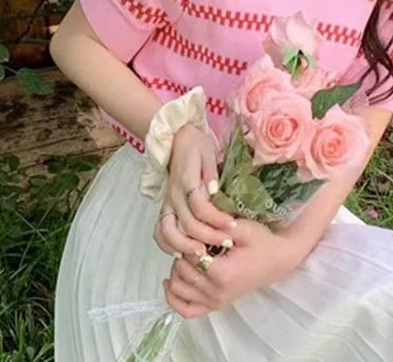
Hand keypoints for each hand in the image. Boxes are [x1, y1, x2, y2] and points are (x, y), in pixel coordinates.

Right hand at [153, 125, 235, 258]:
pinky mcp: (165, 207)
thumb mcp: (208, 152)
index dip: (216, 218)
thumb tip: (215, 193)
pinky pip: (160, 231)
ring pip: (167, 232)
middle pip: (186, 224)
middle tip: (227, 243)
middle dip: (208, 238)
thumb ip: (211, 173)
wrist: (174, 138)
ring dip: (185, 247)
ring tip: (204, 255)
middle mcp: (174, 194)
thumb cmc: (195, 145)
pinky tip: (183, 253)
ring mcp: (167, 202)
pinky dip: (167, 245)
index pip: (200, 206)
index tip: (233, 224)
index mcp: (186, 180)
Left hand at [163, 219, 299, 318]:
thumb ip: (215, 228)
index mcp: (222, 274)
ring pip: (178, 289)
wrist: (280, 260)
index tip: (199, 231)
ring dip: (177, 270)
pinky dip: (174, 298)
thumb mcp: (241, 228)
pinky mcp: (216, 306)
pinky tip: (172, 281)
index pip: (188, 255)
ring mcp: (216, 302)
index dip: (189, 239)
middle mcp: (217, 293)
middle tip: (195, 240)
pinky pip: (186, 310)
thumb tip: (190, 229)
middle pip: (180, 271)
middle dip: (182, 252)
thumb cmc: (263, 242)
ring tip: (188, 255)